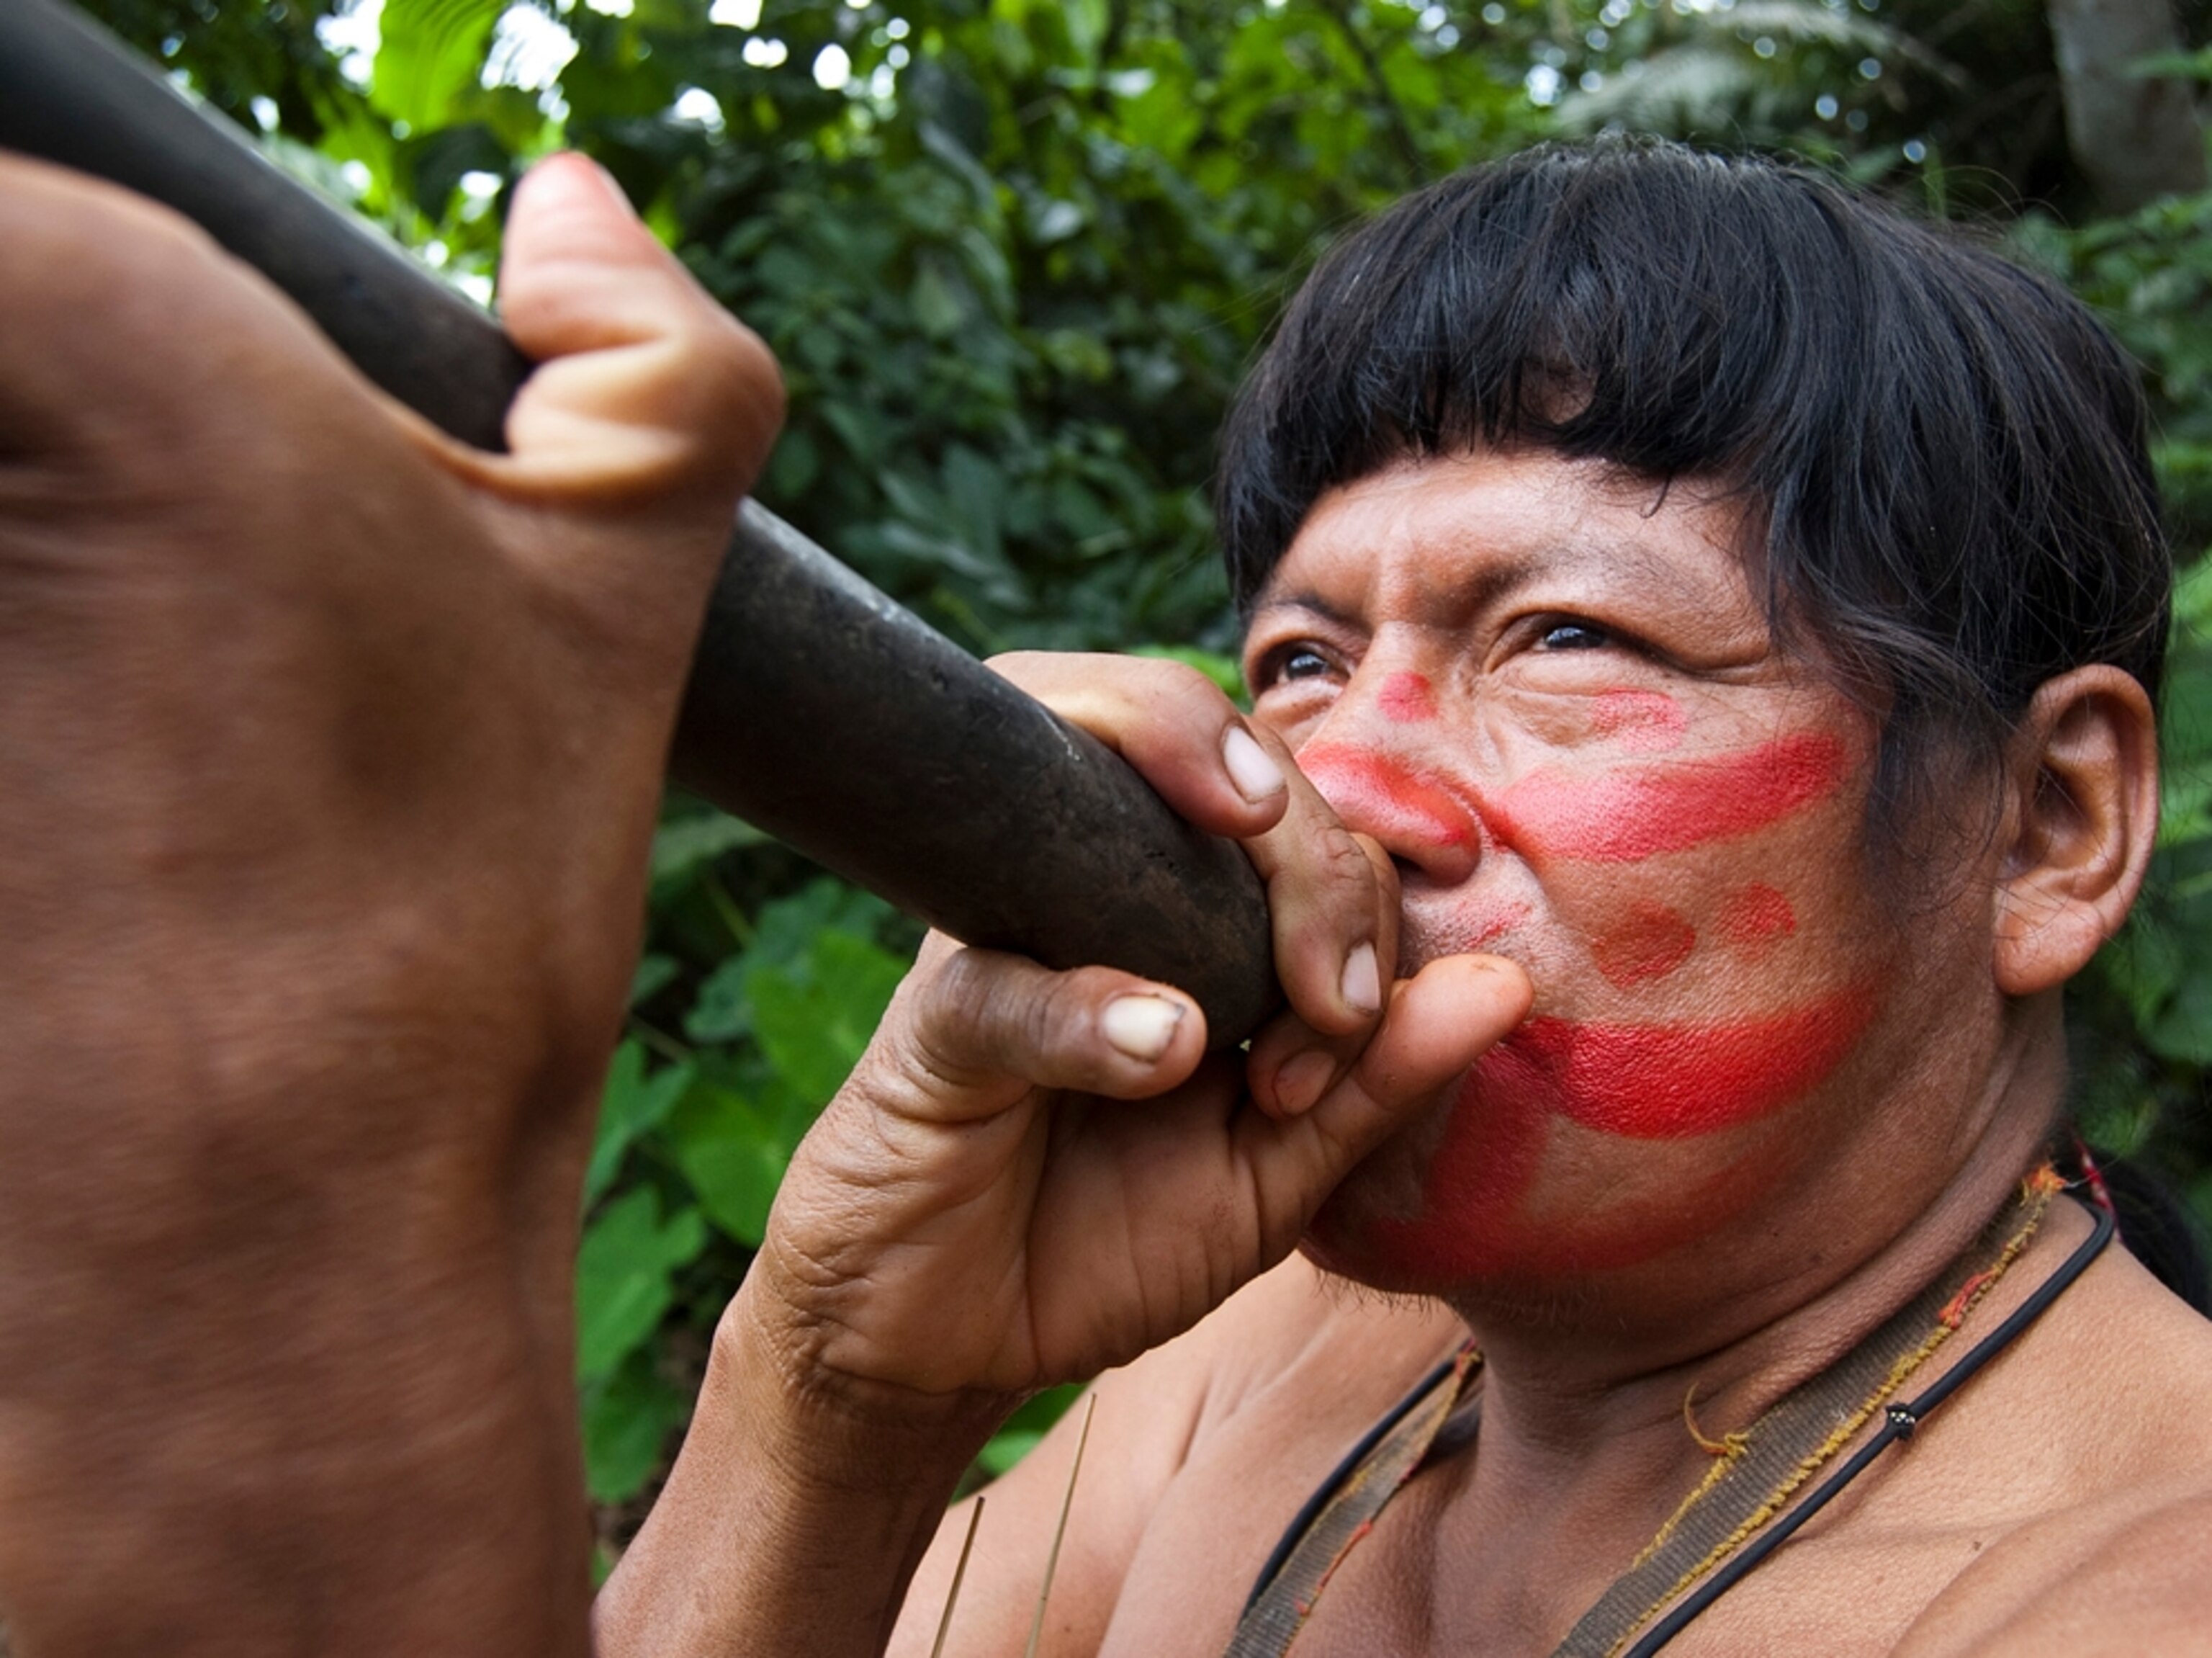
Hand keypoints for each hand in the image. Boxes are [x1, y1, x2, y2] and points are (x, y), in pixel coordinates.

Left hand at [0, 152, 779, 1653]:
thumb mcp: (613, 600)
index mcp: (75, 319)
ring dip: (21, 585)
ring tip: (88, 729)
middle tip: (126, 612)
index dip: (81, 317)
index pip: (19, 208)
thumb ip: (649, 354)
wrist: (236, 1253)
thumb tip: (572, 211)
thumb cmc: (428, 916)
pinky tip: (54, 807)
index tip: (149, 456)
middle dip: (55, 456)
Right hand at [737, 654, 1530, 1406]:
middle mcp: (1096, 892)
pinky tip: (1167, 1047)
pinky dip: (1092, 1010)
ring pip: (1113, 789)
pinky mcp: (936, 1015)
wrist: (946, 1339)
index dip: (1357, 905)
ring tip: (1299, 986)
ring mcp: (1009, 935)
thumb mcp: (1275, 1175)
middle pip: (1229, 777)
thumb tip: (1505, 983)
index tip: (1357, 1029)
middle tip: (1336, 1006)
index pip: (1302, 828)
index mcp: (1185, 920)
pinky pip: (1010, 983)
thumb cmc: (1105, 1237)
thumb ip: (1377, 1081)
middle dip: (1321, 873)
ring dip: (1234, 860)